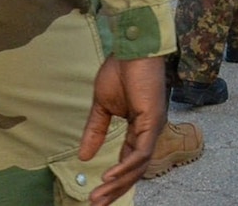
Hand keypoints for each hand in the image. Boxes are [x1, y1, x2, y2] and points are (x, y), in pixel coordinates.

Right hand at [78, 56, 166, 205]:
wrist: (131, 47)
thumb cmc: (121, 70)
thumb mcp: (102, 106)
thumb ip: (96, 131)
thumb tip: (84, 156)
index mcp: (139, 128)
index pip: (128, 161)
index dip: (114, 179)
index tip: (95, 193)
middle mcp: (149, 131)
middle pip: (134, 169)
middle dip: (115, 188)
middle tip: (96, 203)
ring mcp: (153, 126)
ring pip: (138, 165)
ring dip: (118, 183)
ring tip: (98, 196)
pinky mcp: (153, 120)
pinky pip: (141, 151)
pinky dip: (125, 166)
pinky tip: (110, 176)